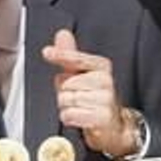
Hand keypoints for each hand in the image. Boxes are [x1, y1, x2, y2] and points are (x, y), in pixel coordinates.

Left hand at [42, 28, 139, 158]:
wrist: (113, 125)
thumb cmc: (95, 98)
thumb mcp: (83, 73)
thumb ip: (70, 54)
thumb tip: (62, 35)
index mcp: (101, 67)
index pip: (76, 58)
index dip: (61, 56)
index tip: (47, 52)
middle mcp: (105, 81)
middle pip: (64, 83)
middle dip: (64, 92)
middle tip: (78, 97)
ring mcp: (105, 99)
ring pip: (65, 100)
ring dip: (66, 106)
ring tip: (80, 108)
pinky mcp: (101, 116)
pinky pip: (69, 115)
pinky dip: (69, 118)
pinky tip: (80, 117)